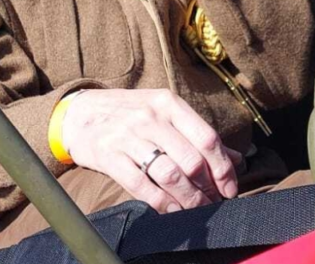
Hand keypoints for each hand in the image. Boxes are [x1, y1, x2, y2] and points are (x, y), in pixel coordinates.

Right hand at [61, 89, 241, 213]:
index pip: (207, 137)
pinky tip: (172, 211)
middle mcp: (150, 117)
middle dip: (207, 188)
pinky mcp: (109, 156)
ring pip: (170, 174)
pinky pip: (142, 186)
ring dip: (188, 199)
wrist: (77, 114)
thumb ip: (197, 134)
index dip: (223, 168)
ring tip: (196, 209)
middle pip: (191, 159)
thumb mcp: (163, 112)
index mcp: (168, 103)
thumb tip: (236, 158)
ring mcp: (128, 136)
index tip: (230, 187)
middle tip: (213, 202)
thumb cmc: (127, 114)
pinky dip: (162, 203)